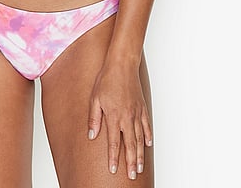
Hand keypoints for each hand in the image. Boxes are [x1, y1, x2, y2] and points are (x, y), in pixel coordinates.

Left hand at [87, 60, 151, 179]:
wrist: (122, 64)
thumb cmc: (106, 79)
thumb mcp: (94, 98)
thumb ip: (94, 118)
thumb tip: (92, 136)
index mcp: (114, 116)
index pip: (114, 142)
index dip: (114, 157)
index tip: (113, 169)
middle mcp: (127, 117)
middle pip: (130, 145)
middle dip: (130, 162)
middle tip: (133, 175)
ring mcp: (136, 113)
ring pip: (140, 138)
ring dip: (140, 154)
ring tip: (139, 167)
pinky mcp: (142, 107)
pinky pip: (146, 125)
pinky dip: (148, 136)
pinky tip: (148, 144)